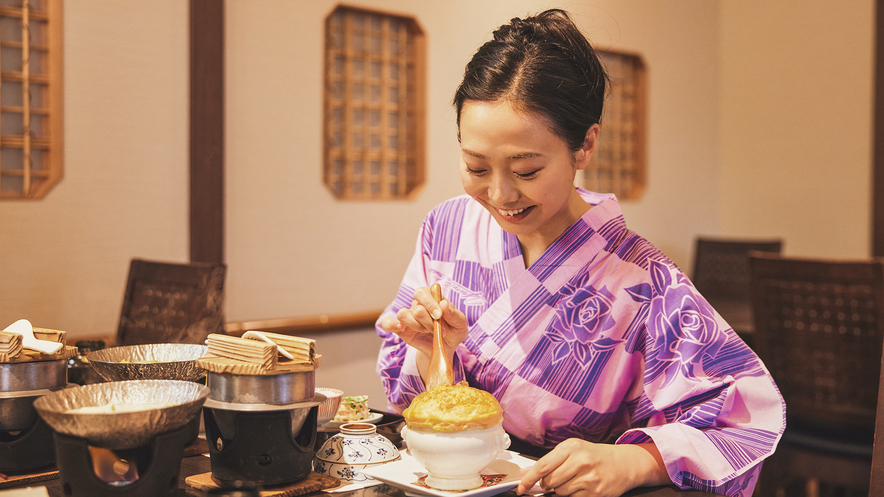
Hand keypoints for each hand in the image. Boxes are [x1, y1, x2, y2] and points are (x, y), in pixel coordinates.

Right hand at [380, 286, 468, 360]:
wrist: (445, 348)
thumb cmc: (453, 331)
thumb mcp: (460, 324)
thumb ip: (454, 314)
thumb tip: (443, 304)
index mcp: (432, 297)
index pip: (423, 292)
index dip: (430, 303)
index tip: (439, 316)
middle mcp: (418, 304)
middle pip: (415, 304)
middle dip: (427, 319)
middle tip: (436, 329)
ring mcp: (409, 317)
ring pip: (403, 314)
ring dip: (417, 325)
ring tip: (427, 332)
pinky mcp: (401, 329)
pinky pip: (387, 323)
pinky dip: (391, 324)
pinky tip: (401, 329)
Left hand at [516, 440, 668, 496]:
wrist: (624, 464)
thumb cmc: (594, 456)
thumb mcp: (572, 451)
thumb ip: (548, 461)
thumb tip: (525, 472)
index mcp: (571, 447)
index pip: (543, 466)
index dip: (529, 479)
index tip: (521, 487)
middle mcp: (580, 461)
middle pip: (550, 482)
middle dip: (547, 484)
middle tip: (555, 480)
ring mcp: (589, 478)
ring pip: (560, 492)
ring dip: (561, 490)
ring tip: (573, 480)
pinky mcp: (595, 493)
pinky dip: (573, 495)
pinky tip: (581, 486)